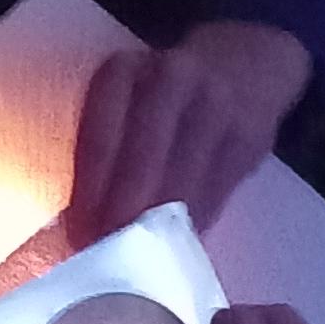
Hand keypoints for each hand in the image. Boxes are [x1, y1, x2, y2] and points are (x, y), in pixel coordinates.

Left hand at [67, 22, 311, 247]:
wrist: (244, 61)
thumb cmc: (166, 93)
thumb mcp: (128, 95)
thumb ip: (108, 142)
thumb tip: (83, 223)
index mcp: (125, 71)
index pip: (100, 137)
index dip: (88, 193)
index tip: (77, 236)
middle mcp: (171, 79)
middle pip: (142, 158)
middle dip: (121, 214)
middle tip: (105, 256)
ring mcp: (215, 106)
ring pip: (181, 179)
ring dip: (157, 227)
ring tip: (138, 262)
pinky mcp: (247, 137)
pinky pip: (216, 192)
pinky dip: (194, 224)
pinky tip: (179, 247)